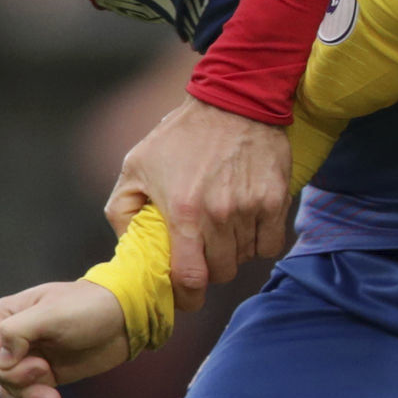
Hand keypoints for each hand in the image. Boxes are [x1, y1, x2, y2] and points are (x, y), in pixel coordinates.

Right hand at [0, 278, 133, 397]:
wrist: (122, 320)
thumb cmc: (88, 307)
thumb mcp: (53, 313)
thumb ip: (18, 330)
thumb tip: (0, 361)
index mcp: (2, 316)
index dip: (11, 371)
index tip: (43, 367)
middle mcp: (7, 338)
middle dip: (24, 389)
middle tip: (53, 391)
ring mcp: (24, 358)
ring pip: (10, 393)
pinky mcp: (41, 375)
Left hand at [107, 95, 292, 297]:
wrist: (233, 100)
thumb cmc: (181, 134)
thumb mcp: (136, 164)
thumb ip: (122, 208)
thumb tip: (127, 245)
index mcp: (183, 212)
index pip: (190, 278)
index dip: (188, 297)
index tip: (186, 297)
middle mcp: (219, 215)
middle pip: (221, 272)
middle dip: (211, 270)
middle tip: (205, 254)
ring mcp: (250, 209)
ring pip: (246, 258)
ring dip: (235, 253)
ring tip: (224, 230)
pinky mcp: (275, 200)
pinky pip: (271, 244)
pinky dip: (260, 242)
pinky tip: (248, 225)